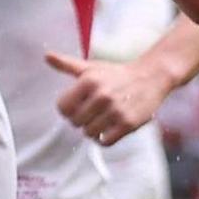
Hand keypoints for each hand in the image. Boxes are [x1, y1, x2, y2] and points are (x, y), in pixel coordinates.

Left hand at [44, 52, 177, 145]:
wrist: (151, 76)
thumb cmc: (116, 74)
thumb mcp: (91, 68)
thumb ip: (67, 64)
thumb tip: (46, 56)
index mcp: (89, 81)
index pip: (63, 108)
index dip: (68, 110)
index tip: (78, 106)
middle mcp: (101, 96)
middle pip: (75, 122)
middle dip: (82, 119)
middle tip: (94, 112)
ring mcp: (116, 110)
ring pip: (89, 133)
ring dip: (94, 130)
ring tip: (103, 119)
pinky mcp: (128, 123)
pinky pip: (105, 142)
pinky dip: (105, 138)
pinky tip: (111, 128)